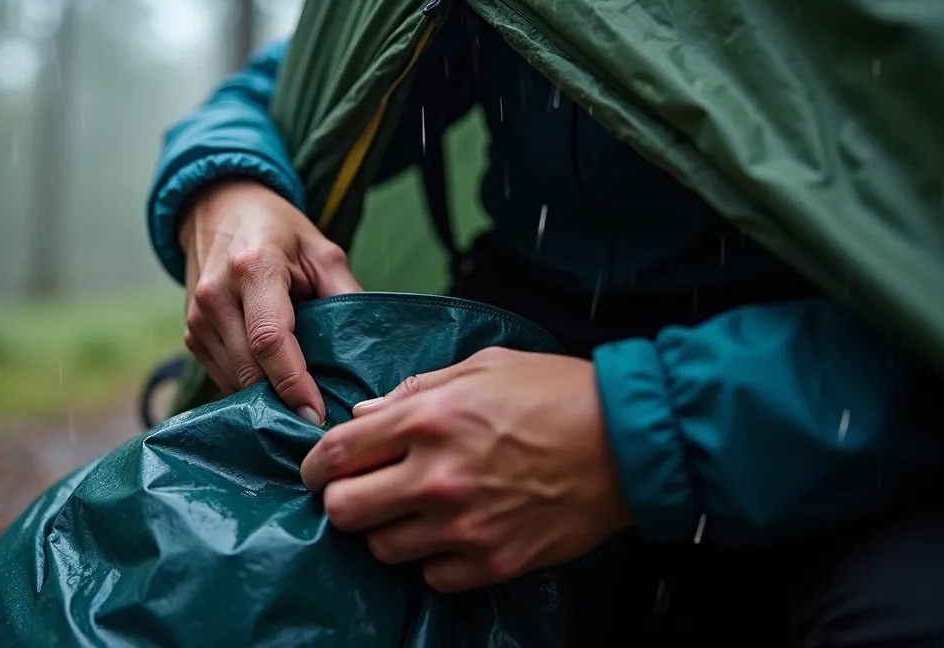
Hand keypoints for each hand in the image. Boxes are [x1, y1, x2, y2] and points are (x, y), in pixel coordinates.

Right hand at [179, 178, 361, 424]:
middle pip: (250, 369)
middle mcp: (215, 296)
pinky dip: (251, 387)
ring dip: (268, 399)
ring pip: (235, 381)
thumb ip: (345, 295)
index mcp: (252, 269)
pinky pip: (224, 377)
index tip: (317, 414)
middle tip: (322, 420)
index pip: (270, 339)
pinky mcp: (191, 335)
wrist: (217, 210)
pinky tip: (276, 385)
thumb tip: (366, 352)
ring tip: (303, 405)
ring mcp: (197, 319)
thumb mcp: (321, 251)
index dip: (294, 383)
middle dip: (285, 401)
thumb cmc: (277, 230)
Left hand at [300, 347, 631, 592]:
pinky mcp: (494, 560)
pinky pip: (431, 577)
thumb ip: (413, 391)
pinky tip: (451, 534)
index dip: (313, 466)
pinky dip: (432, 560)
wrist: (630, 441)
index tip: (319, 470)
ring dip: (387, 531)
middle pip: (344, 510)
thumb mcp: (481, 366)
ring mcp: (465, 524)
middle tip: (360, 492)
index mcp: (427, 418)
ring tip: (413, 512)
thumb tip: (363, 417)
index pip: (333, 455)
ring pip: (382, 549)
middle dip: (343, 500)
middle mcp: (436, 476)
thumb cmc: (557, 392)